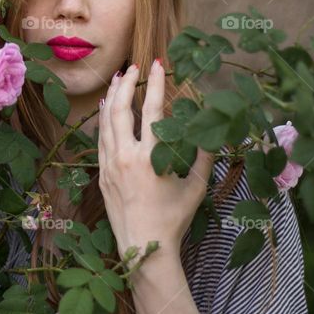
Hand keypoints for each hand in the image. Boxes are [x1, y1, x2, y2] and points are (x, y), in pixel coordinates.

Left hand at [98, 60, 214, 259]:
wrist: (144, 248)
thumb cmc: (174, 218)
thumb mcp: (196, 187)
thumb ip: (204, 156)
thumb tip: (213, 130)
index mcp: (150, 158)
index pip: (152, 111)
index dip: (155, 85)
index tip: (158, 65)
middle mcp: (126, 157)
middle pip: (121, 109)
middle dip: (127, 84)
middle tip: (134, 67)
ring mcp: (110, 165)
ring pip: (106, 122)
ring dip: (112, 97)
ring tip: (118, 78)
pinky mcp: (102, 173)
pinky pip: (100, 138)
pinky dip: (102, 119)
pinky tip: (105, 108)